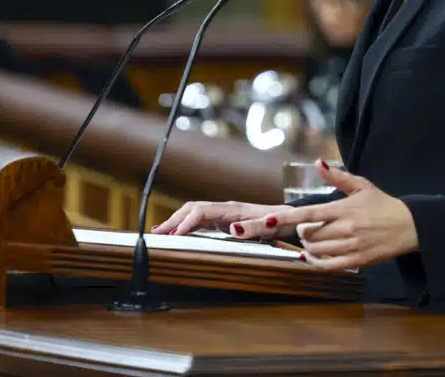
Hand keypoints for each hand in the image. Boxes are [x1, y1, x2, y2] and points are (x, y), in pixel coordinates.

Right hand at [150, 201, 292, 239]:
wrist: (289, 218)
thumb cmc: (280, 222)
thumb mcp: (270, 225)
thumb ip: (253, 227)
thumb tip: (232, 228)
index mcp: (232, 209)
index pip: (202, 212)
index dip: (187, 222)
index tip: (174, 235)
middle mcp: (224, 209)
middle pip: (192, 210)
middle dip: (173, 220)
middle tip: (156, 234)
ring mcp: (222, 214)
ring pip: (192, 214)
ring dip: (175, 222)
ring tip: (158, 233)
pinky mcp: (223, 221)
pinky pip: (199, 221)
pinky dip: (184, 226)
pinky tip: (176, 234)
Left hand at [231, 160, 417, 270]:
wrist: (408, 226)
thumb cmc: (382, 204)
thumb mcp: (361, 185)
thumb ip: (337, 177)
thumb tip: (318, 163)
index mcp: (342, 209)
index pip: (307, 213)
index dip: (284, 218)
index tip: (266, 220)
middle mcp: (344, 228)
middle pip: (307, 235)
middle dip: (302, 231)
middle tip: (308, 227)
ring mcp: (350, 247)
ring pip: (315, 250)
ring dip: (308, 246)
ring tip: (315, 239)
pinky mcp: (356, 261)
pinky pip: (326, 267)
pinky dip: (314, 263)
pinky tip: (310, 258)